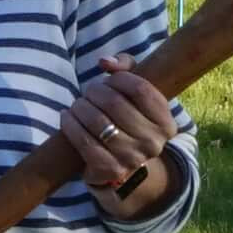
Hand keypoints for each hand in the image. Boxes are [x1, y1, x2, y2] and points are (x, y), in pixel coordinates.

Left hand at [67, 56, 180, 213]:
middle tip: (89, 92)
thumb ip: (126, 66)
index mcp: (166, 123)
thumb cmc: (128, 116)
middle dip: (95, 92)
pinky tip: (67, 116)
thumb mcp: (135, 91)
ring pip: (97, 122)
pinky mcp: (109, 170)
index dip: (119, 78)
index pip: (141, 89)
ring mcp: (132, 159)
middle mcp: (153, 143)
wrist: (120, 160)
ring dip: (80, 107)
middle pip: (115, 103)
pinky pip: (84, 142)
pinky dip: (70, 125)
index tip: (108, 79)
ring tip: (78, 104)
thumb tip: (105, 62)